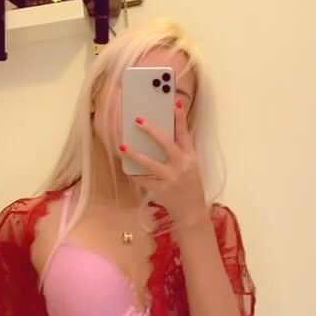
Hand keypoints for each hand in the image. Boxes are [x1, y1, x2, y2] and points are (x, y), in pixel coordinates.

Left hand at [119, 98, 206, 227]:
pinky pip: (144, 179)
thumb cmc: (190, 187)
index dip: (180, 117)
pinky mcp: (162, 190)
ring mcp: (171, 178)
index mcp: (191, 157)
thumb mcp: (190, 167)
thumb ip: (179, 152)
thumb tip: (159, 135)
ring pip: (150, 163)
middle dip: (151, 130)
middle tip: (138, 120)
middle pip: (166, 143)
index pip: (185, 133)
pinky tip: (126, 168)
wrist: (192, 214)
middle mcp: (182, 165)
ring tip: (122, 146)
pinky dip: (134, 174)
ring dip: (135, 154)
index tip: (174, 102)